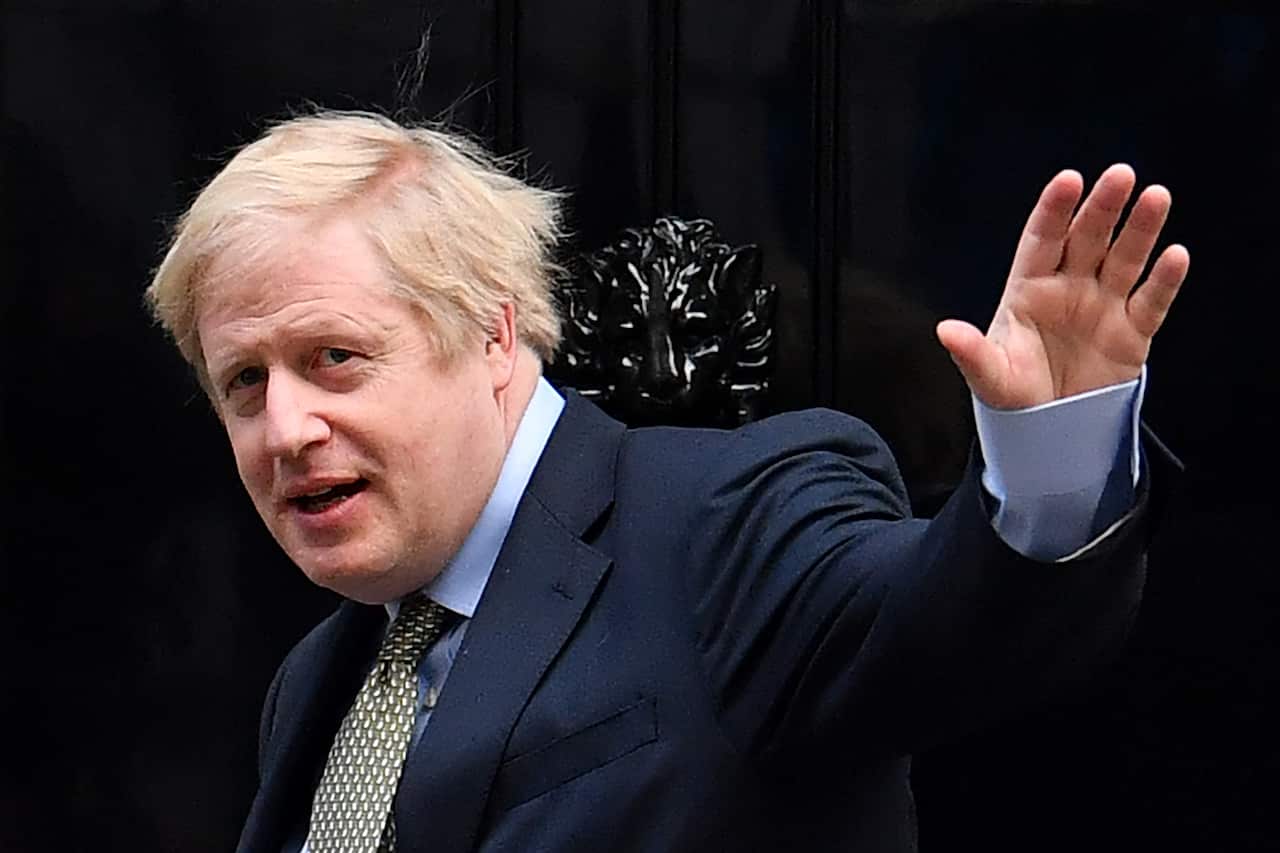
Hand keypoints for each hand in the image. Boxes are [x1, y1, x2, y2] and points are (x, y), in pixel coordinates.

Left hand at [936, 164, 1189, 408]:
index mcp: (1029, 290)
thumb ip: (971, 353)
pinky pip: (1151, 301)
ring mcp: (1103, 306)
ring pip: (1125, 258)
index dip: (1054, 211)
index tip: (1068, 181)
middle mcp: (1068, 289)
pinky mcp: (1132, 332)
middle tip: (1120, 176)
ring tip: (1156, 198)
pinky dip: (1164, 279)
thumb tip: (945, 332)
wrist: (1050, 432)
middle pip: (1088, 238)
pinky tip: (1175, 255)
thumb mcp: (989, 376)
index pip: (1042, 241)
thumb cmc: (1014, 395)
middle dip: (1103, 207)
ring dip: (1141, 229)